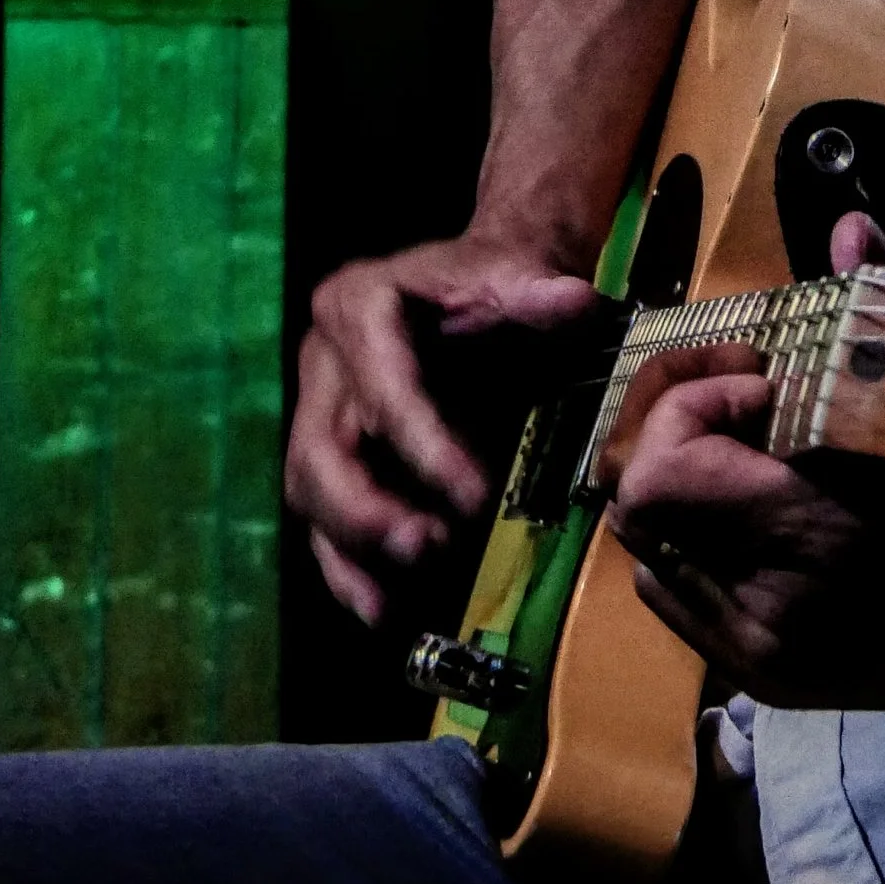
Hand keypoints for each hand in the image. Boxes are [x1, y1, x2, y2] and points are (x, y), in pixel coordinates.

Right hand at [287, 231, 597, 624]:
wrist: (482, 287)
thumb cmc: (498, 281)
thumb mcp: (519, 272)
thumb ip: (539, 291)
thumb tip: (573, 301)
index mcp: (357, 304)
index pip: (382, 385)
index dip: (423, 445)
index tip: (474, 497)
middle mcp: (323, 362)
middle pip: (320, 448)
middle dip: (366, 510)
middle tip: (426, 550)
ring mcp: (319, 412)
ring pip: (311, 494)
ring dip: (353, 551)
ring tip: (394, 603)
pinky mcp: (330, 457)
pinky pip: (323, 521)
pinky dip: (347, 568)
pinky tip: (380, 611)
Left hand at [610, 211, 884, 711]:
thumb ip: (882, 309)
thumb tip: (848, 226)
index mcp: (818, 543)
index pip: (662, 477)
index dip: (688, 409)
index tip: (761, 383)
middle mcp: (772, 615)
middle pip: (640, 512)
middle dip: (676, 439)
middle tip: (748, 405)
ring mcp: (764, 658)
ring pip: (649, 556)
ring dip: (682, 491)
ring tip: (753, 457)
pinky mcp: (767, 681)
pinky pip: (681, 598)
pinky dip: (699, 542)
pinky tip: (759, 510)